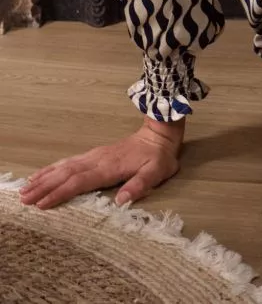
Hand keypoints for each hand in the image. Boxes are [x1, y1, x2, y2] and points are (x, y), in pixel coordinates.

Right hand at [17, 120, 184, 210]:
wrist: (159, 135)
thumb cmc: (158, 157)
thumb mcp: (156, 172)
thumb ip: (139, 185)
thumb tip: (121, 201)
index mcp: (109, 167)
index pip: (80, 181)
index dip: (60, 193)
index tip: (42, 204)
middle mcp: (97, 160)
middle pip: (65, 174)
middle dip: (44, 187)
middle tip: (24, 199)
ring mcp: (94, 156)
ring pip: (64, 166)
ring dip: (44, 177)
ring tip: (26, 188)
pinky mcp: (94, 155)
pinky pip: (69, 161)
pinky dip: (53, 168)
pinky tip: (43, 173)